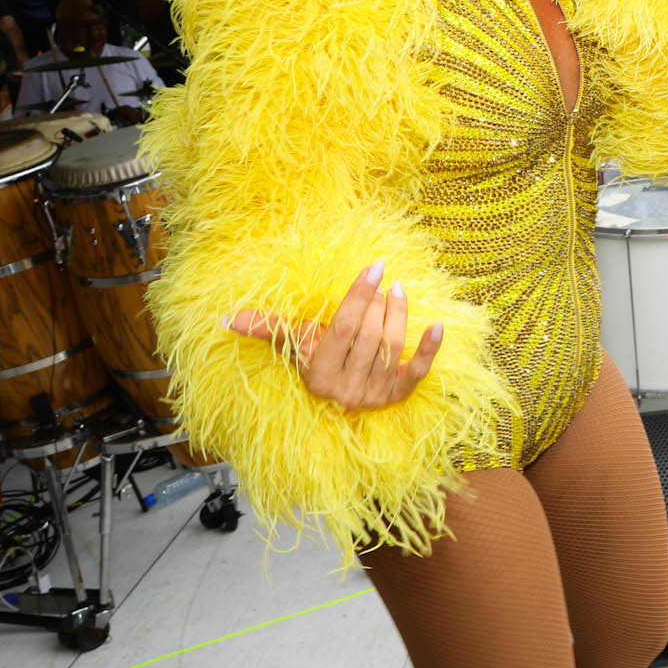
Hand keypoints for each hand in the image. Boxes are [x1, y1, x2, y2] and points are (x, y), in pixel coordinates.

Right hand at [228, 261, 442, 410]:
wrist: (337, 400)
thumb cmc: (315, 363)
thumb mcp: (294, 345)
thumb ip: (269, 328)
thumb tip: (229, 318)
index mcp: (319, 375)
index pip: (342, 328)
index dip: (358, 295)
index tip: (374, 267)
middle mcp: (347, 389)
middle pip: (369, 336)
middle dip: (378, 303)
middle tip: (383, 279)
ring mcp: (374, 395)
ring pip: (392, 347)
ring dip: (399, 314)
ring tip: (398, 290)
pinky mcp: (397, 396)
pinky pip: (417, 371)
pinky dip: (429, 349)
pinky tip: (438, 325)